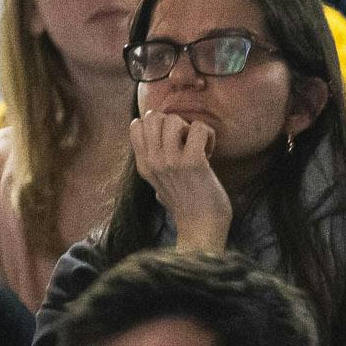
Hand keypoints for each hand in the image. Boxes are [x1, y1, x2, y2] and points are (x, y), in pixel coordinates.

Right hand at [130, 109, 233, 250]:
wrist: (201, 229)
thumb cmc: (187, 205)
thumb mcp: (159, 184)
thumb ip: (155, 165)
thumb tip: (152, 146)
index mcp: (144, 166)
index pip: (136, 126)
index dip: (158, 124)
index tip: (172, 142)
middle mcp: (153, 162)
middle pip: (154, 117)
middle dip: (175, 122)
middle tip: (186, 143)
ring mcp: (171, 162)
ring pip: (173, 119)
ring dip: (191, 129)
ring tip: (198, 148)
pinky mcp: (193, 162)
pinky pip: (199, 128)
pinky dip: (209, 136)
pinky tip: (209, 154)